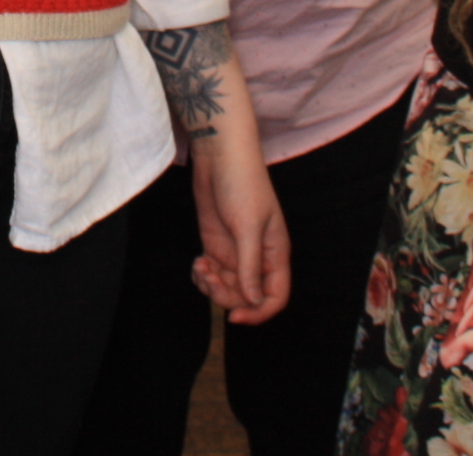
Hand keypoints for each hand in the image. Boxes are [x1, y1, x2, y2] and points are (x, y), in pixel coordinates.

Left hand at [189, 134, 290, 325]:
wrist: (220, 157)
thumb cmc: (242, 184)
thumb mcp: (248, 226)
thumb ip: (250, 265)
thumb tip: (253, 300)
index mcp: (275, 254)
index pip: (275, 296)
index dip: (259, 312)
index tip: (235, 316)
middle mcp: (257, 258)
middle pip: (247, 297)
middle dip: (226, 296)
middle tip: (209, 277)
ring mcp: (235, 252)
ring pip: (227, 287)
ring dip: (211, 286)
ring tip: (201, 267)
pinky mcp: (216, 245)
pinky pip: (212, 274)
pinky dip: (202, 276)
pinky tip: (197, 263)